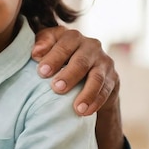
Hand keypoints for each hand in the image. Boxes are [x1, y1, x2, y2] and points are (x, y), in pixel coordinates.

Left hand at [33, 26, 127, 148]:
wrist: (86, 72)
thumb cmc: (58, 58)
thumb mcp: (48, 47)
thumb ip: (41, 44)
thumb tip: (35, 53)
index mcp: (73, 36)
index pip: (64, 43)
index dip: (53, 57)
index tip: (41, 72)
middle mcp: (91, 46)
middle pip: (81, 60)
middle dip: (69, 75)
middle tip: (56, 88)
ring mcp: (104, 62)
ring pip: (97, 77)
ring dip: (86, 93)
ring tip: (76, 108)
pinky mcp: (113, 78)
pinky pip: (106, 90)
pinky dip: (96, 102)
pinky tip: (85, 112)